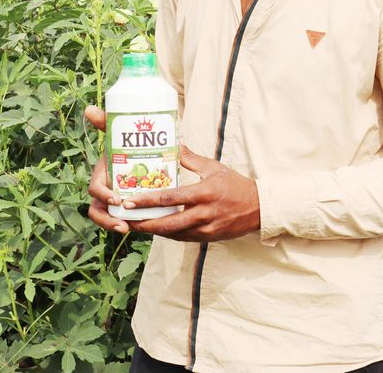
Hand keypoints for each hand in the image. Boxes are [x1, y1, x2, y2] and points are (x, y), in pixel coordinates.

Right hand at [84, 105, 131, 234]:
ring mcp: (114, 201)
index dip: (103, 195)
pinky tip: (145, 226)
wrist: (143, 151)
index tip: (117, 199)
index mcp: (101, 175)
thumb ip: (106, 123)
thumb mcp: (118, 134)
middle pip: (97, 211)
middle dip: (107, 220)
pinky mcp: (127, 208)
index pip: (95, 189)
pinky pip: (125, 219)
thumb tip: (89, 109)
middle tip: (124, 225)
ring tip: (131, 229)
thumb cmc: (127, 143)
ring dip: (115, 226)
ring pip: (109, 219)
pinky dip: (132, 224)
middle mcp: (105, 190)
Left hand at [123, 145, 259, 241]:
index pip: (170, 198)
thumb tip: (175, 144)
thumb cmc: (235, 184)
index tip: (129, 201)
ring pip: (173, 233)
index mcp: (204, 192)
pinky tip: (154, 229)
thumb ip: (191, 158)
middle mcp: (204, 213)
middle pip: (168, 223)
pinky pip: (183, 237)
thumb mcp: (214, 167)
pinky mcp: (208, 238)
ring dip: (152, 231)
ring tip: (133, 226)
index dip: (147, 201)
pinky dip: (167, 234)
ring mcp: (206, 228)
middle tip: (123, 220)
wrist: (259, 208)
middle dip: (144, 223)